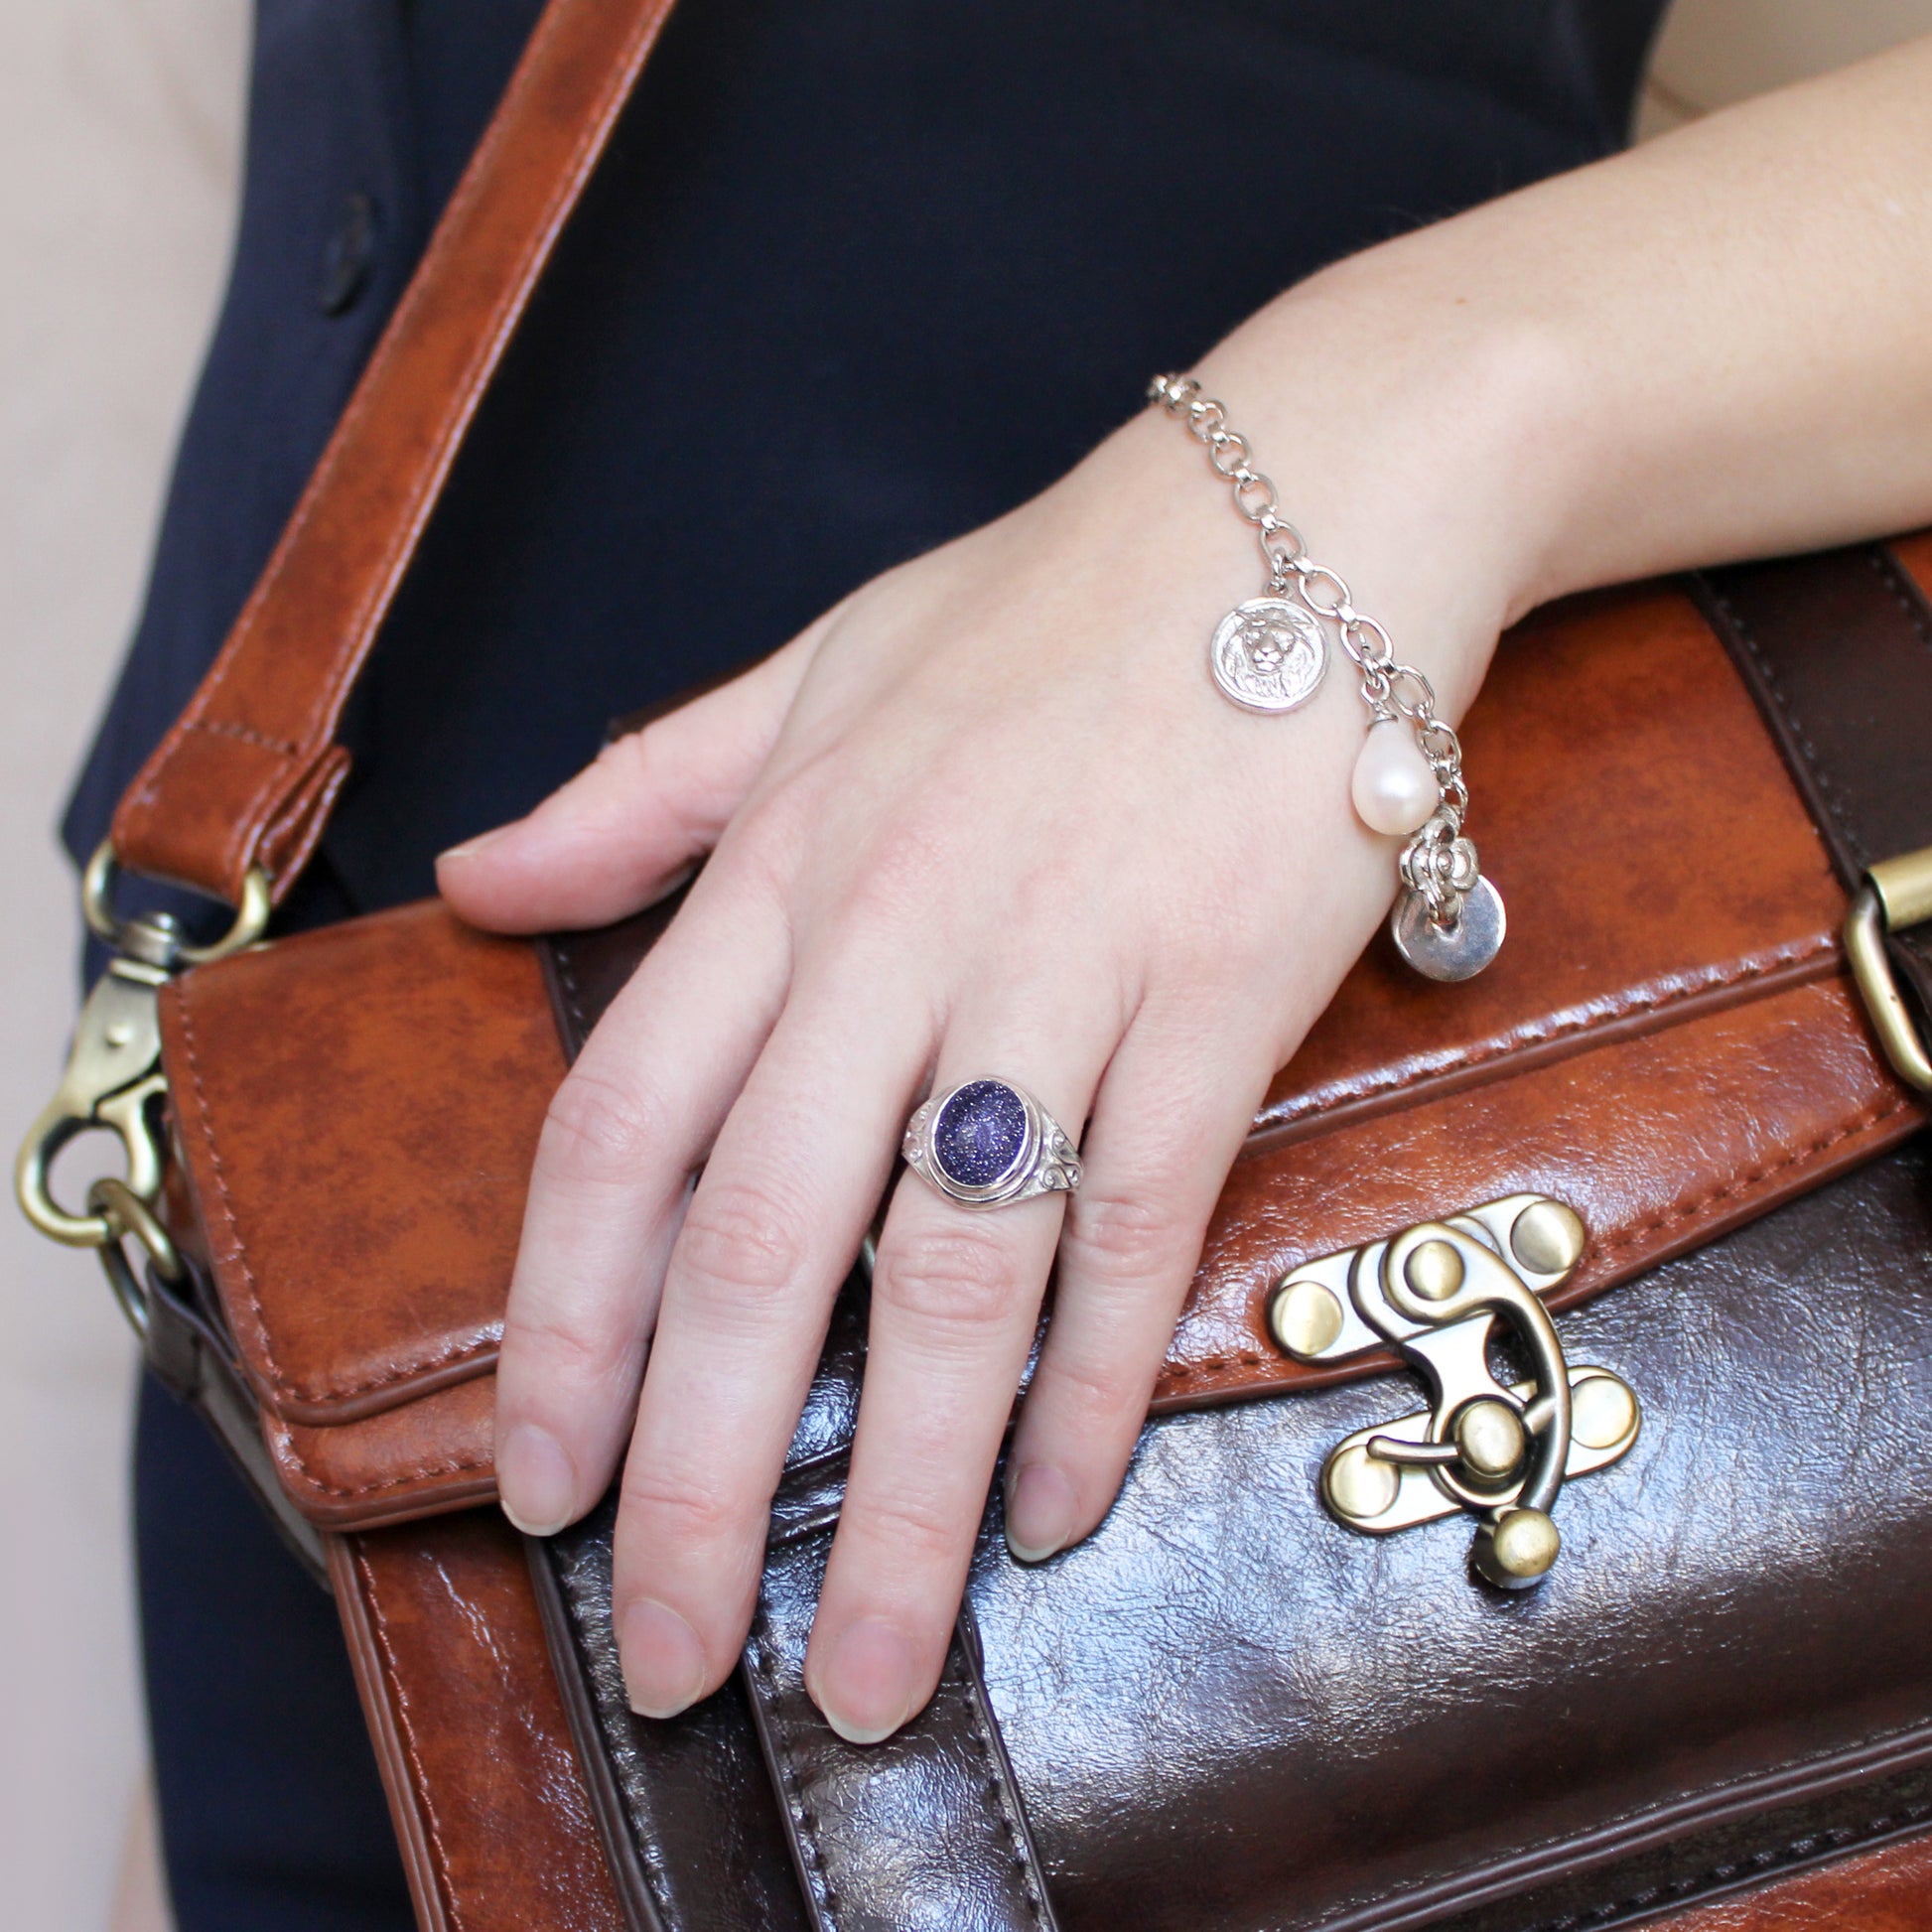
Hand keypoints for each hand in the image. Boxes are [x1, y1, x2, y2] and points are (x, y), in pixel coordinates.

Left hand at [439, 332, 1522, 1741]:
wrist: (1304, 511)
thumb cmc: (1055, 599)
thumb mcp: (817, 669)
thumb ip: (646, 792)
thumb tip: (480, 886)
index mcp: (787, 863)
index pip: (623, 1126)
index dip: (565, 1323)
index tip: (546, 1483)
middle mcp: (899, 933)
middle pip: (760, 1244)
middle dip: (703, 1477)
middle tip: (670, 1652)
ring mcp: (1065, 968)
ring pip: (950, 1274)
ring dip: (906, 1494)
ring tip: (872, 1662)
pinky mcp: (1217, 997)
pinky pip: (1138, 1225)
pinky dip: (1090, 1384)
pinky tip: (1055, 1509)